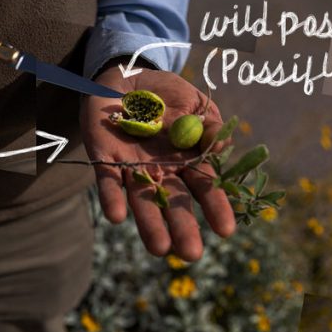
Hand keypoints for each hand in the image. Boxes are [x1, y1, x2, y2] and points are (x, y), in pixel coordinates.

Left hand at [83, 66, 239, 260]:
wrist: (127, 76)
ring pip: (142, 199)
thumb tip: (221, 146)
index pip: (204, 188)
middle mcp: (161, 170)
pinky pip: (108, 182)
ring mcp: (133, 167)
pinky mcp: (105, 159)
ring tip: (159, 249)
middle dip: (182, 228)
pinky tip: (117, 217)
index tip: (226, 230)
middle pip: (173, 202)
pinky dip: (112, 198)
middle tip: (190, 254)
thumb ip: (210, 125)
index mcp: (187, 160)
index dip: (215, 207)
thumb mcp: (195, 104)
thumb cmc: (167, 95)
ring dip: (149, 224)